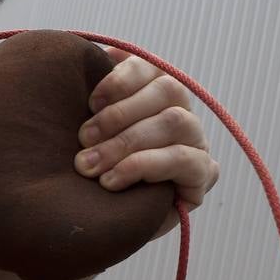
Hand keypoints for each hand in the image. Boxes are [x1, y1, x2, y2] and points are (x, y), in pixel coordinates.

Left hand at [77, 49, 220, 238]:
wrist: (88, 224)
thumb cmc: (81, 171)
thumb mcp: (78, 133)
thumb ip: (86, 100)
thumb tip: (95, 55)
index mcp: (152, 94)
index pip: (148, 68)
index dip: (120, 79)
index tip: (88, 102)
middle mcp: (179, 112)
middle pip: (168, 90)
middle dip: (118, 116)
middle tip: (81, 141)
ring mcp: (194, 142)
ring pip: (176, 121)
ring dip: (127, 143)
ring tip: (88, 167)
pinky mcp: (201, 175)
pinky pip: (185, 160)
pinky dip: (146, 166)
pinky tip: (113, 181)